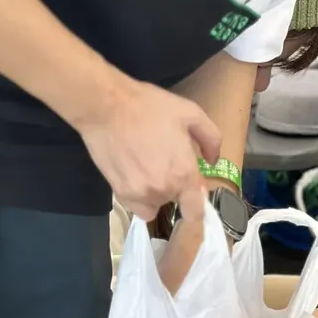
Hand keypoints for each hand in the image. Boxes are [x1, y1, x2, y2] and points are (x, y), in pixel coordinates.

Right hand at [74, 73, 220, 222]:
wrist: (105, 106)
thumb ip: (211, 139)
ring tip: (148, 166)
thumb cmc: (149, 106)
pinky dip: (140, 196)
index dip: (197, 206)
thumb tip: (212, 162)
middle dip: (176, 185)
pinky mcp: (120, 193)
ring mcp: (140, 194)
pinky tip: (136, 175)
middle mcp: (164, 190)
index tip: (194, 194)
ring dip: (157, 192)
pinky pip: (137, 206)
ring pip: (156, 205)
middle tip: (165, 160)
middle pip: (176, 201)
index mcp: (184, 174)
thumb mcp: (190, 112)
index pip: (196, 211)